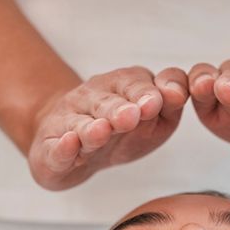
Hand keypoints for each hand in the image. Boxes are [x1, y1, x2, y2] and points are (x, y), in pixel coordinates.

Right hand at [28, 66, 188, 189]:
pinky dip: (63, 147)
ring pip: (82, 123)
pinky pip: (57, 147)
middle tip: (134, 114)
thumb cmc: (121, 133)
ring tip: (103, 130)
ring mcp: (70, 121)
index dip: (152, 90)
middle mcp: (94, 98)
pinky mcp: (51, 147)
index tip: (170, 98)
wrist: (71, 145)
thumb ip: (170, 107)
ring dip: (93, 127)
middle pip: (109, 102)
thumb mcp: (154, 121)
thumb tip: (178, 94)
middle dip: (122, 108)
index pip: (137, 82)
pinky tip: (70, 144)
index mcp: (123, 88)